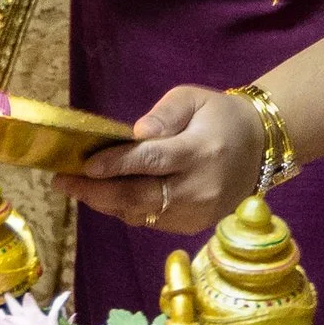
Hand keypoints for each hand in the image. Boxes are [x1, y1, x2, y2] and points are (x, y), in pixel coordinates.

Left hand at [67, 85, 266, 234]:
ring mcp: (198, 212)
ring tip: (77, 189)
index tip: (83, 165)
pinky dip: (126, 210)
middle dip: (96, 192)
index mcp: (200, 152)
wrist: (261, 147)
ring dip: (105, 203)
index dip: (115, 164)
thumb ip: (165, 114)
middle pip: (139, 196)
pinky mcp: (195, 226)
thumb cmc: (219, 116)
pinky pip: (151, 222)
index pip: (151, 161)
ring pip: (141, 214)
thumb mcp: (194, 99)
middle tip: (63, 183)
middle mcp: (199, 188)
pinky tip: (108, 196)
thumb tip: (136, 133)